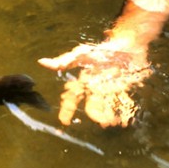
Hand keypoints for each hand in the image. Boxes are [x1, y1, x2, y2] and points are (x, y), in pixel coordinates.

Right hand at [39, 6, 166, 127]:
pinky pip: (122, 104)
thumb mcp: (81, 54)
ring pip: (106, 107)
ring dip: (108, 116)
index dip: (67, 110)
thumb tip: (41, 61)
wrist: (127, 44)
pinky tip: (123, 122)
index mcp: (84, 82)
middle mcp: (95, 88)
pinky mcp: (123, 89)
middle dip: (95, 116)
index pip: (72, 98)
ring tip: (112, 122)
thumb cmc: (102, 49)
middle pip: (92, 106)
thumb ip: (63, 61)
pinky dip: (122, 113)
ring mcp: (109, 90)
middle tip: (101, 123)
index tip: (64, 121)